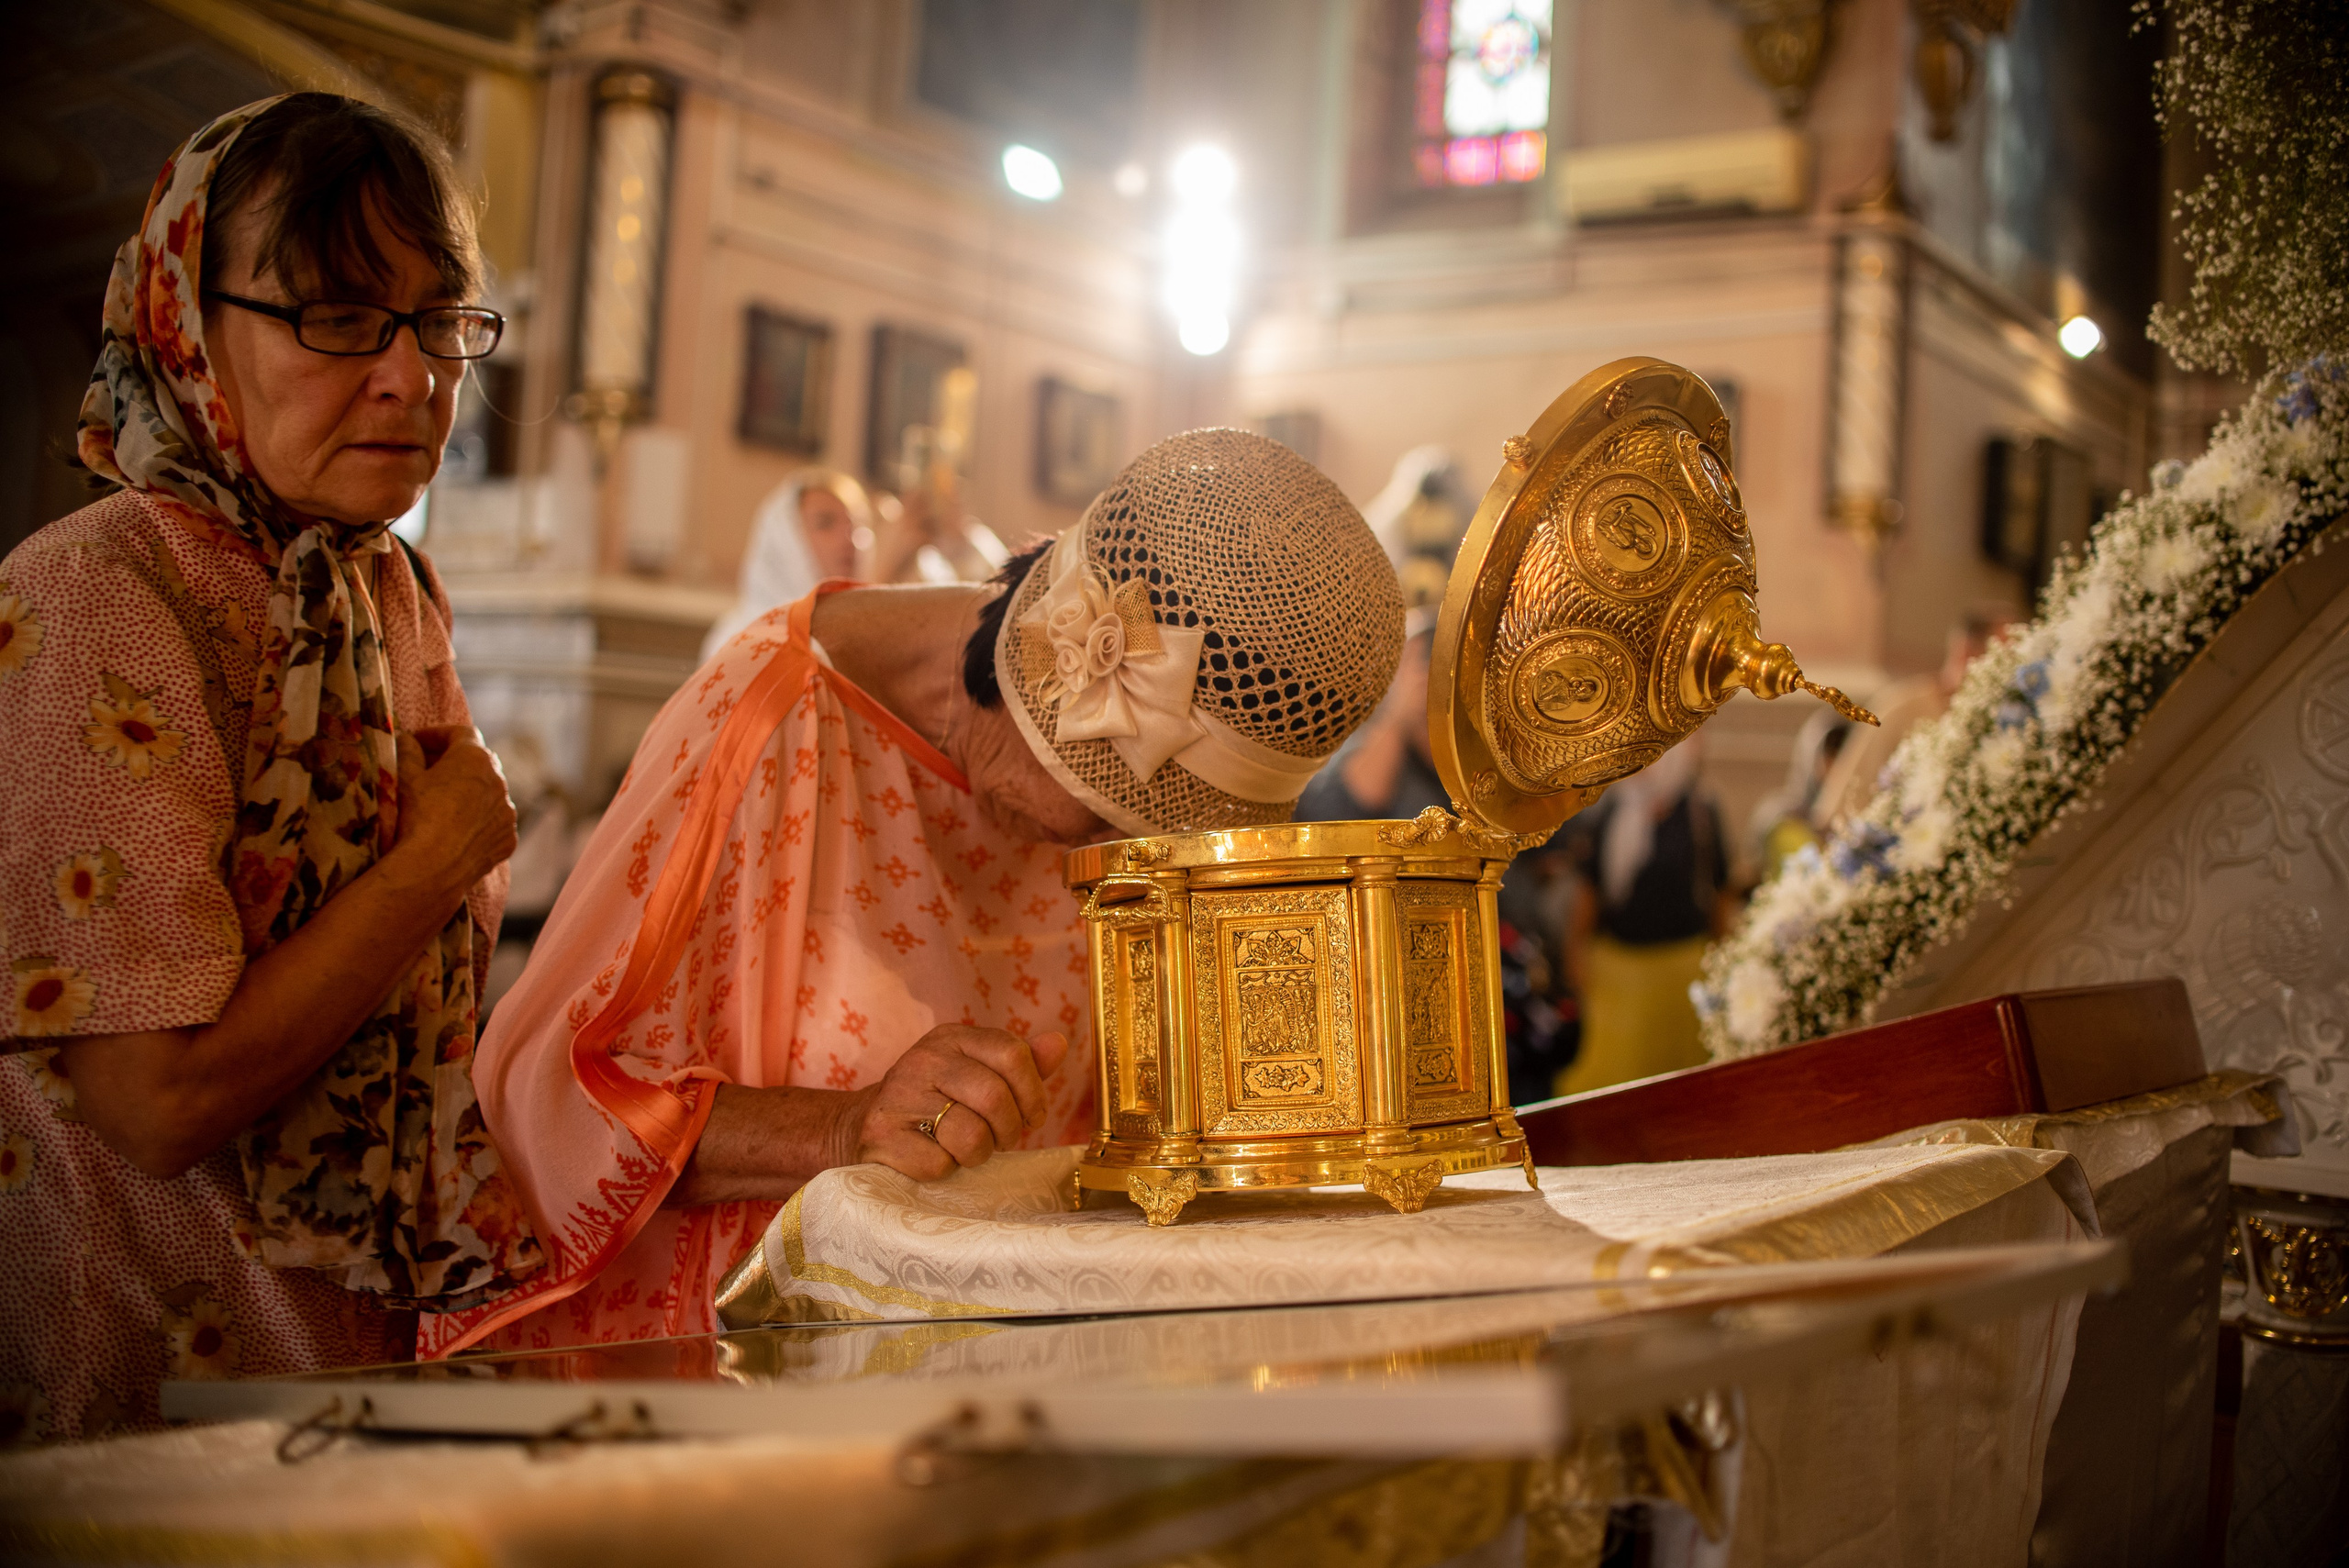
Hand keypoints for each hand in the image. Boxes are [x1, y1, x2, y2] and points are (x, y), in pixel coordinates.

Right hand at [389, 723, 517, 902]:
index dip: (436, 735)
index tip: (416, 743)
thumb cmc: (417, 816)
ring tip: (442, 803)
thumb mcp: (404, 778)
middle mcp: (500, 781)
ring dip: (469, 793)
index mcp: (476, 758)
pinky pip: (493, 823)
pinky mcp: (508, 839)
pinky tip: (457, 831)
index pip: (460, 733)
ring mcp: (508, 812)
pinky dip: (478, 821)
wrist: (433, 868)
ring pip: (489, 794)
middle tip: (427, 770)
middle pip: (478, 762)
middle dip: (453, 763)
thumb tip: (408, 740)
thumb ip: (407, 751)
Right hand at [841, 1025, 1070, 1180]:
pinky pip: (941, 1164)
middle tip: (998, 1139)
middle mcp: (923, 1059)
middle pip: (995, 1096)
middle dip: (1008, 1129)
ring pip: (971, 1134)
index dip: (1033, 1093)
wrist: (860, 1128)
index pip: (1013, 1054)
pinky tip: (934, 1158)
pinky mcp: (882, 1136)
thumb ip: (1020, 1063)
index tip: (1031, 1116)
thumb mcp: (976, 1073)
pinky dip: (947, 1170)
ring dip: (979, 1153)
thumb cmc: (934, 1104)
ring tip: (966, 1149)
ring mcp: (899, 1096)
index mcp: (951, 1037)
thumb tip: (1059, 1043)